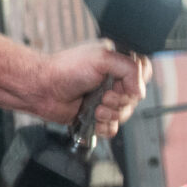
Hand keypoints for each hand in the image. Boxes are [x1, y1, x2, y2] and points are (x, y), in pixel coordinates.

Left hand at [27, 40, 151, 137]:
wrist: (43, 88)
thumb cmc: (65, 69)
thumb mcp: (102, 58)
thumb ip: (129, 69)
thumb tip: (141, 91)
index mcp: (116, 63)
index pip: (143, 72)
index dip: (136, 81)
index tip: (122, 83)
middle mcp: (112, 81)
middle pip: (135, 98)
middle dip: (119, 100)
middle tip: (103, 95)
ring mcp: (105, 99)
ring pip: (125, 114)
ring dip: (110, 114)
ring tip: (95, 108)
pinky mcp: (96, 117)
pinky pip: (113, 128)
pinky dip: (104, 126)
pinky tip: (93, 118)